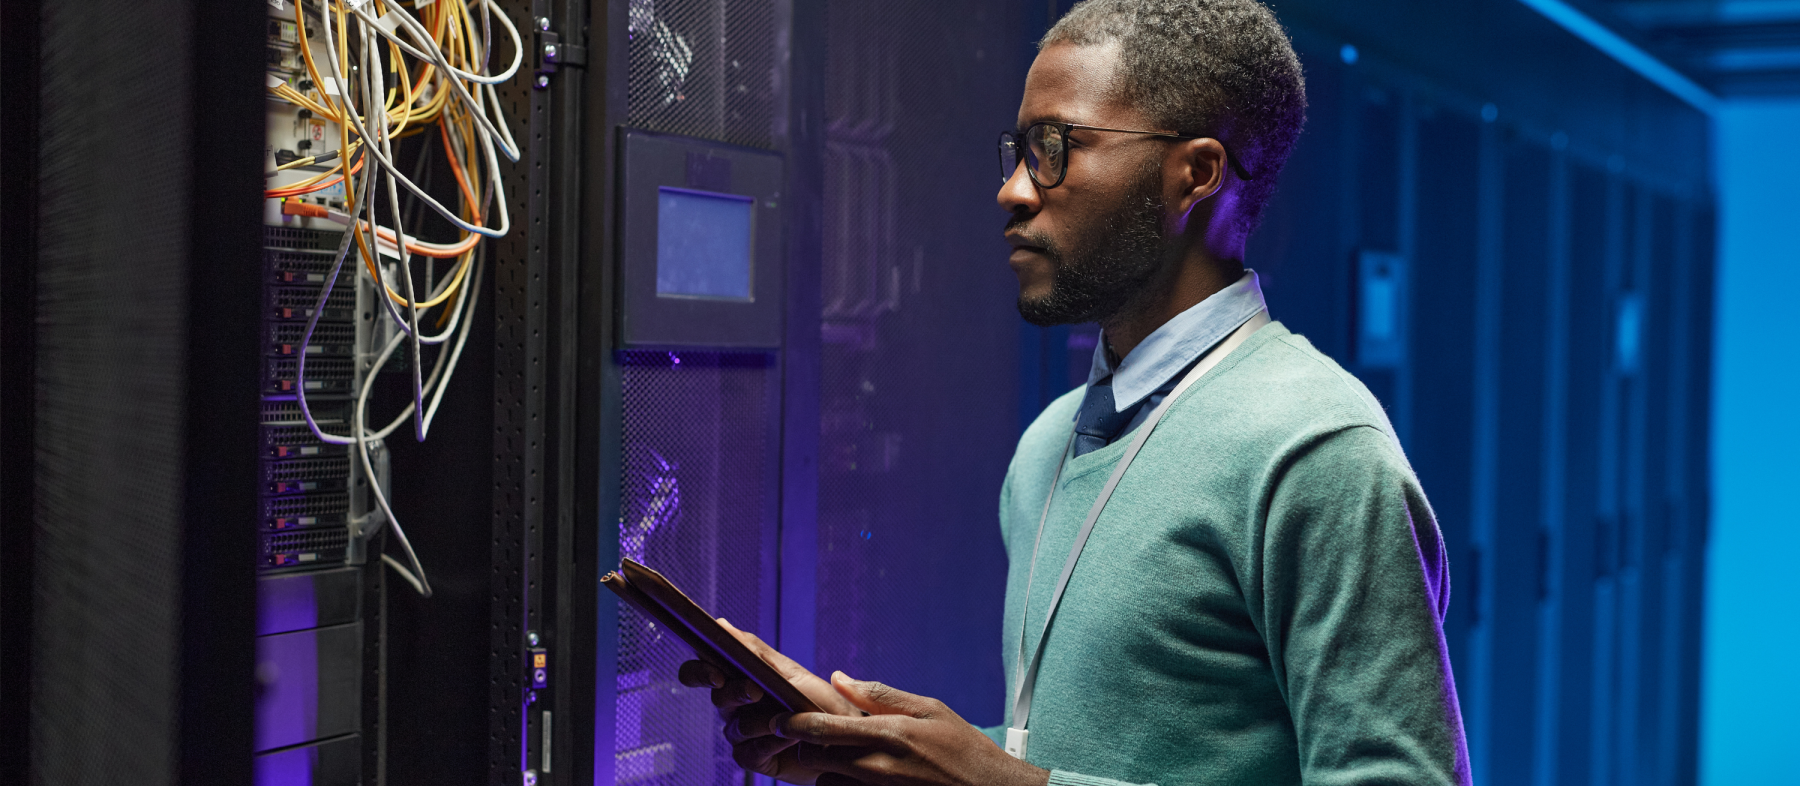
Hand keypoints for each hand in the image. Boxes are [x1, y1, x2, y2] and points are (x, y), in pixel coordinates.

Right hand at [676, 619, 859, 783]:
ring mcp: (743, 734)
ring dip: (762, 722)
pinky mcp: (752, 757)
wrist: (845, 739)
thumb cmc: (821, 702)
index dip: (700, 670)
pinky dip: (769, 745)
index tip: (716, 673)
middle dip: (733, 693)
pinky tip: (788, 740)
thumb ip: (755, 652)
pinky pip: (746, 752)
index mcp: (742, 679)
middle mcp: (737, 706)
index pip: (704, 669)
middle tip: (755, 691)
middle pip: (717, 697)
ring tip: (788, 720)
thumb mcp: (791, 673)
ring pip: (734, 726)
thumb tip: (721, 624)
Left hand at [775, 671, 1049, 785]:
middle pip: (817, 758)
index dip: (793, 724)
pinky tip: (848, 774)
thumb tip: (837, 678)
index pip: (826, 729)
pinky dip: (839, 783)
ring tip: (822, 756)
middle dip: (800, 747)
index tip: (775, 717)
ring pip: (827, 780)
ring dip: (819, 769)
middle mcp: (879, 766)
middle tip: (791, 736)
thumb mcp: (929, 709)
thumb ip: (879, 695)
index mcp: (889, 734)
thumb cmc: (964, 748)